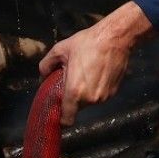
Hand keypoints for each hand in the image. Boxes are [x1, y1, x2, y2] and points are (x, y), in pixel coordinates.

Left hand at [38, 1, 155, 125]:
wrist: (115, 38)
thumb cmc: (87, 43)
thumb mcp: (60, 49)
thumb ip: (46, 65)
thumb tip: (43, 76)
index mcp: (74, 92)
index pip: (66, 120)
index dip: (61, 119)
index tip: (58, 111)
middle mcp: (90, 99)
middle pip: (77, 108)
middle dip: (72, 98)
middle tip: (71, 80)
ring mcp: (103, 97)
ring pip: (89, 101)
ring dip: (85, 93)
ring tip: (85, 74)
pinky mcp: (114, 92)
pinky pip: (100, 95)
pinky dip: (96, 89)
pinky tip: (96, 73)